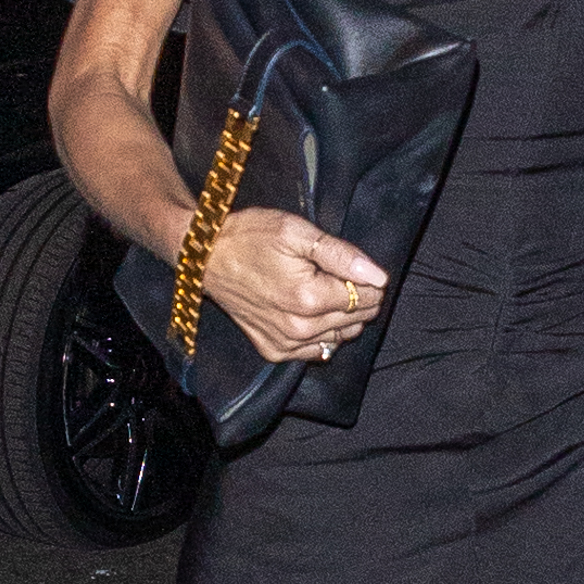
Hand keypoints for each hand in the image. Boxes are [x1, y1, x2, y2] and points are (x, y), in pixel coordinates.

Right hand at [200, 208, 386, 365]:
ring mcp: (286, 343)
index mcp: (308, 298)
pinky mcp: (274, 351)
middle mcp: (299, 328)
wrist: (206, 256)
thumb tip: (378, 277)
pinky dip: (322, 334)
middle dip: (358, 298)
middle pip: (356, 319)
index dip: (369, 282)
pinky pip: (317, 351)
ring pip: (341, 337)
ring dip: (343, 317)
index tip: (357, 269)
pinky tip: (311, 313)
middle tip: (341, 277)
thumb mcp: (297, 232)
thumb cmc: (249, 237)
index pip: (365, 298)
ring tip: (324, 291)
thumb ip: (342, 256)